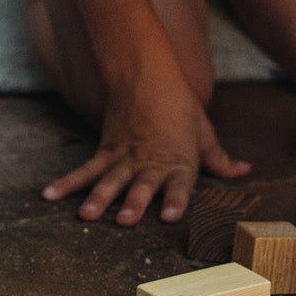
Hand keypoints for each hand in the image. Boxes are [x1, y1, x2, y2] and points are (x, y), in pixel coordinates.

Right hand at [42, 64, 248, 225]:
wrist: (148, 75)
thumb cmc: (180, 107)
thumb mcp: (203, 131)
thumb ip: (219, 158)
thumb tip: (244, 171)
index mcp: (178, 160)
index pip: (180, 183)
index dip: (177, 199)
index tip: (173, 215)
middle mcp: (151, 162)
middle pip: (142, 184)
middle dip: (134, 203)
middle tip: (125, 220)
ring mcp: (125, 157)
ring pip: (110, 179)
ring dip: (99, 197)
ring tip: (87, 215)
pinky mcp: (106, 150)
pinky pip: (85, 168)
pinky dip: (68, 182)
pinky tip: (50, 195)